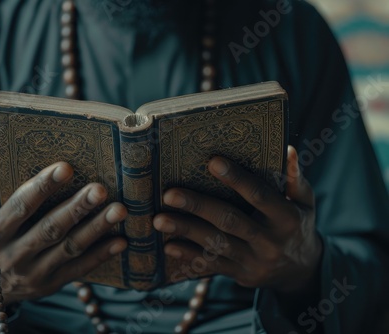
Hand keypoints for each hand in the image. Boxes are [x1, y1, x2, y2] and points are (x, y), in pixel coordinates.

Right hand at [0, 162, 126, 304]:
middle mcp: (15, 254)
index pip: (20, 206)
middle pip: (50, 229)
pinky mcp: (52, 283)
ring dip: (96, 229)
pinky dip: (101, 255)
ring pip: (69, 249)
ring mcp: (35, 272)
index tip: (65, 167)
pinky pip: (79, 270)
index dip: (42, 187)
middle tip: (100, 189)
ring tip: (119, 210)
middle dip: (76, 208)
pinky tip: (121, 241)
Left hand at [153, 146, 322, 292]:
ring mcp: (254, 261)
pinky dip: (190, 257)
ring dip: (186, 232)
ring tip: (159, 220)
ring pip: (216, 245)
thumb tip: (287, 149)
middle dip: (198, 206)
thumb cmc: (298, 225)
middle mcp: (270, 241)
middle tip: (169, 194)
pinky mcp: (241, 275)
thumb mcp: (305, 202)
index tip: (212, 162)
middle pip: (230, 221)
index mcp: (287, 218)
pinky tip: (169, 246)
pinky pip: (213, 266)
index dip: (236, 179)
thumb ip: (295, 179)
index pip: (259, 195)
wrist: (302, 271)